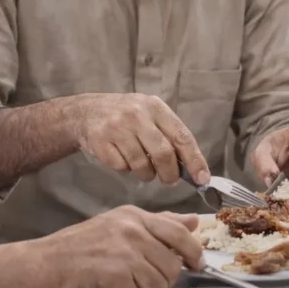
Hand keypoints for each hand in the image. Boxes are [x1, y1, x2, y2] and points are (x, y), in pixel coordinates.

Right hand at [39, 206, 203, 287]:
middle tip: (140, 281)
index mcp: (134, 217)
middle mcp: (133, 231)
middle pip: (173, 266)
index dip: (194, 252)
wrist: (42, 266)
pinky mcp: (118, 278)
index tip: (196, 264)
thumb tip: (194, 222)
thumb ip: (157, 224)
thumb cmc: (76, 249)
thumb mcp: (116, 225)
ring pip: (160, 286)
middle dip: (161, 279)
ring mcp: (127, 254)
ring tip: (122, 287)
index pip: (180, 233)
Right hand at [73, 93, 209, 185]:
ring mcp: (117, 127)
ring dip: (146, 174)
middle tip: (169, 180)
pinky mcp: (100, 141)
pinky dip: (125, 169)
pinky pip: (121, 167)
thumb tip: (193, 168)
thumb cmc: (126, 117)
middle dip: (170, 174)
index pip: (182, 136)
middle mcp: (137, 114)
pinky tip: (121, 157)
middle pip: (163, 154)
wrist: (86, 112)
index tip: (203, 179)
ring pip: (141, 164)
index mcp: (155, 107)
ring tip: (142, 167)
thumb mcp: (150, 115)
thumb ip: (170, 136)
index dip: (195, 160)